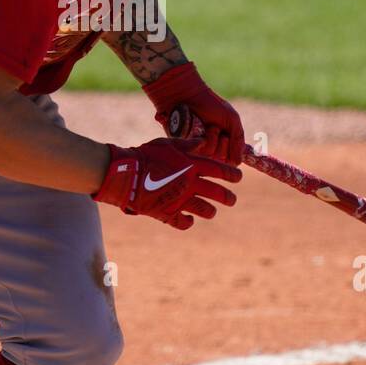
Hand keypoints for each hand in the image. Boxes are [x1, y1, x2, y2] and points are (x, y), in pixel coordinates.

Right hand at [92, 137, 240, 229]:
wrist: (126, 174)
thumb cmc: (146, 155)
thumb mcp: (168, 144)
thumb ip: (188, 145)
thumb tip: (203, 142)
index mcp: (191, 166)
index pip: (219, 170)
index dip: (231, 174)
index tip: (238, 177)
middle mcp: (190, 184)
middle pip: (216, 193)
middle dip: (227, 197)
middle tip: (232, 200)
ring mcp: (180, 200)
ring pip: (204, 209)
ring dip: (210, 211)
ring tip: (212, 211)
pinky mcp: (168, 213)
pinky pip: (183, 222)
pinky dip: (187, 222)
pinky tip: (189, 220)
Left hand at [143, 62, 244, 164]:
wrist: (190, 96)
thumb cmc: (211, 105)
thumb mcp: (231, 119)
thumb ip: (238, 139)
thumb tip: (238, 162)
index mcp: (223, 143)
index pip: (232, 159)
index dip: (233, 149)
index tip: (228, 135)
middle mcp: (211, 148)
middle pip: (223, 159)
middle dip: (224, 142)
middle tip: (217, 127)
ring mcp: (199, 148)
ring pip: (212, 155)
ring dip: (213, 138)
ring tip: (208, 125)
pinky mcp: (187, 146)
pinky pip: (200, 152)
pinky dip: (204, 139)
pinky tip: (200, 129)